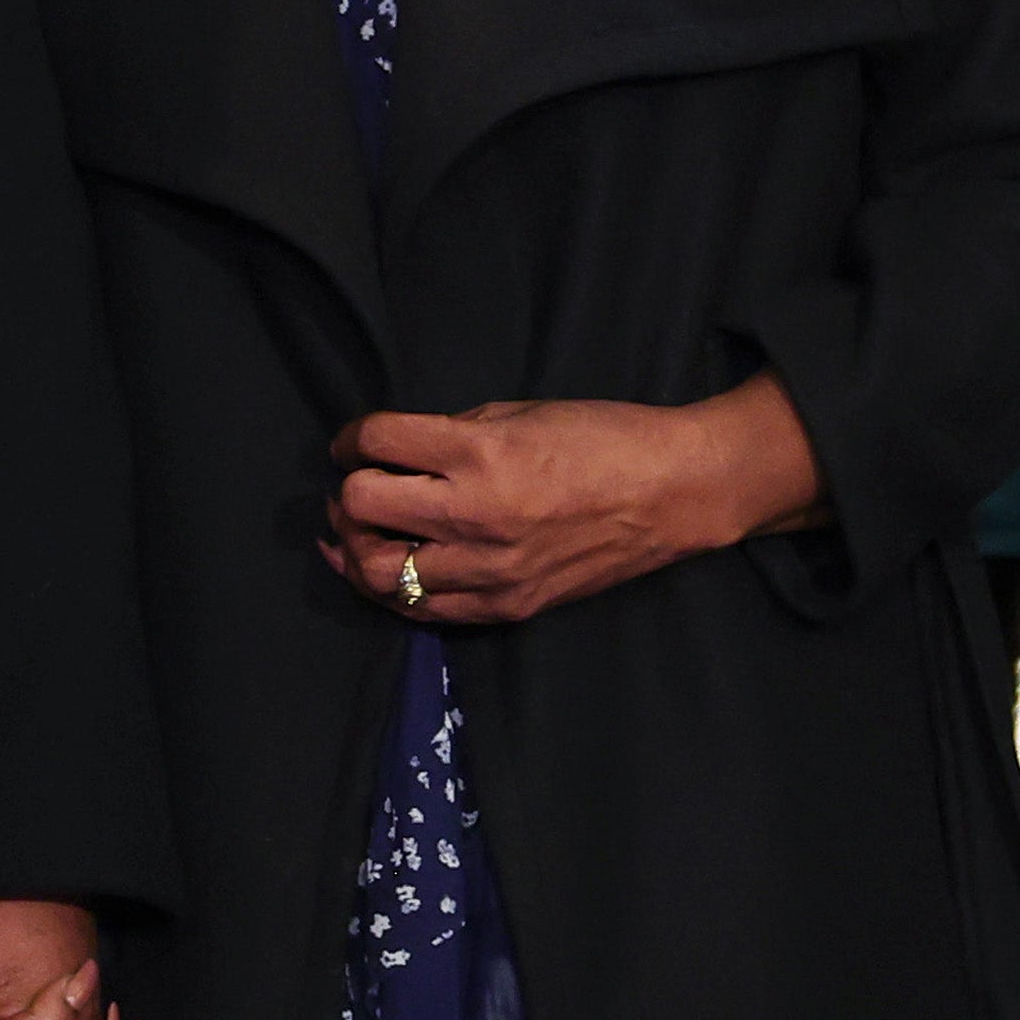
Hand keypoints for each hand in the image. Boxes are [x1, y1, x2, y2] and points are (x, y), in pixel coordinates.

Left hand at [321, 378, 819, 625]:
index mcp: (480, 452)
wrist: (673, 493)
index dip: (351, 437)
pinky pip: (425, 609)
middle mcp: (476, 513)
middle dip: (347, 491)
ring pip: (379, 572)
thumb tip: (397, 452)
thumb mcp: (519, 410)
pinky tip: (388, 568)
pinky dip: (394, 588)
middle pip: (362, 506)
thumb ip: (452, 431)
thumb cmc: (601, 436)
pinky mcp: (508, 607)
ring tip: (360, 530)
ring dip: (356, 546)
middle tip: (354, 483)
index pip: (376, 442)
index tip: (354, 440)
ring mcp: (491, 569)